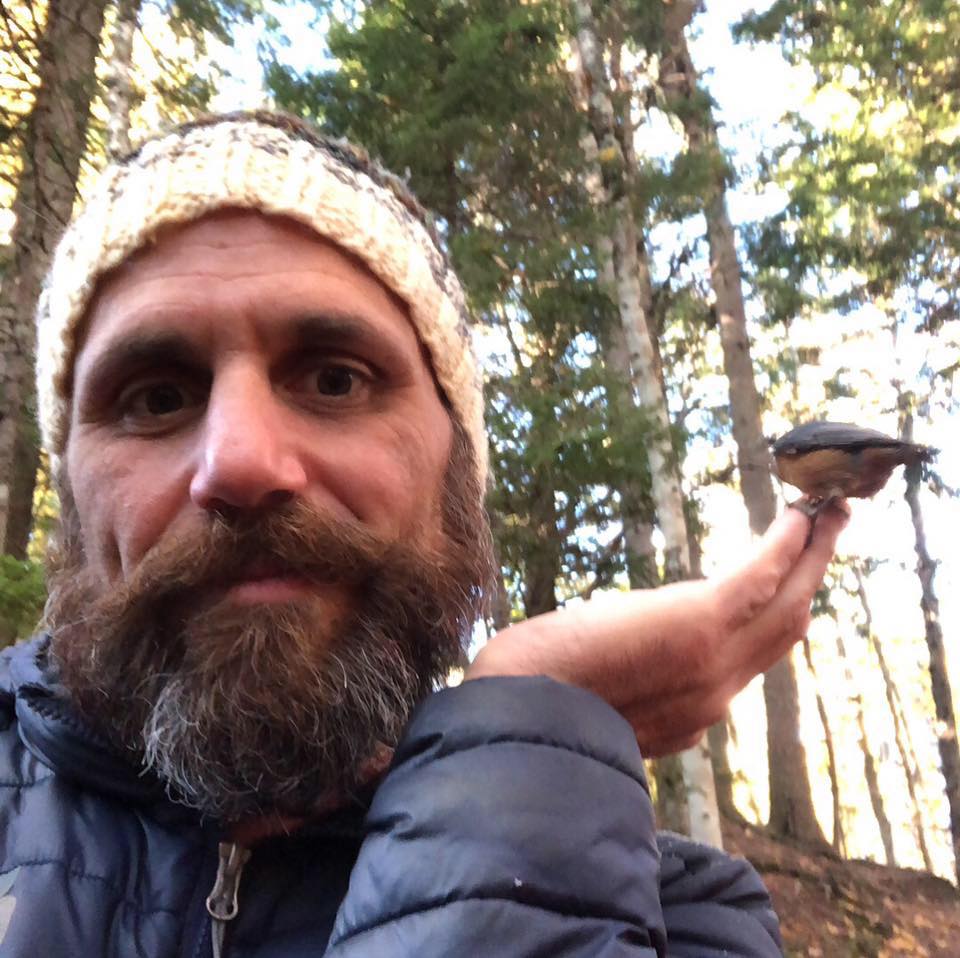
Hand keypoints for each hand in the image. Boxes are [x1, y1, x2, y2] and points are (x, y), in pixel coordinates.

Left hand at [465, 503, 847, 756]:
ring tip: (828, 517)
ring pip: (787, 608)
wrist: (519, 709)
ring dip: (813, 560)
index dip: (772, 625)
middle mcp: (714, 697)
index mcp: (687, 717)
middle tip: (826, 540)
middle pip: (782, 635)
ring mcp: (715, 664)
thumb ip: (630, 699)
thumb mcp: (593, 709)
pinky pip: (759, 581)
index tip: (788, 589)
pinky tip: (796, 518)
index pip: (746, 669)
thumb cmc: (533, 701)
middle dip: (810, 585)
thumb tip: (634, 671)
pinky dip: (784, 549)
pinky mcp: (702, 625)